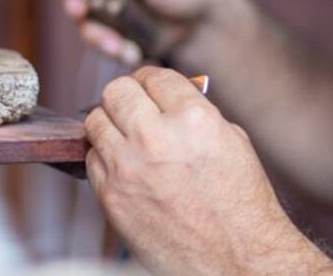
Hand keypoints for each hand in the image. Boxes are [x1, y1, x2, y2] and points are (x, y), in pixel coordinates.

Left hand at [85, 67, 322, 274]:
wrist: (235, 258)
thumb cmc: (240, 204)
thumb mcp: (232, 142)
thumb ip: (197, 114)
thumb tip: (170, 100)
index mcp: (192, 118)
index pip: (154, 76)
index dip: (151, 80)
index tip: (149, 86)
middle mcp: (155, 137)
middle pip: (116, 91)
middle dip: (126, 95)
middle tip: (133, 105)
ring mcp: (127, 167)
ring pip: (94, 121)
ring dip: (110, 124)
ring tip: (125, 134)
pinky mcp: (110, 196)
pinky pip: (91, 158)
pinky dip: (104, 156)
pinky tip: (123, 165)